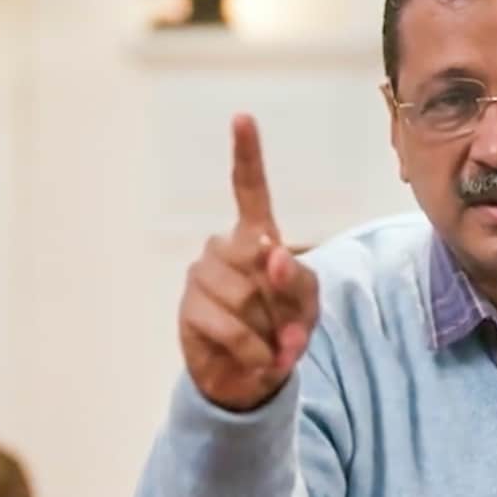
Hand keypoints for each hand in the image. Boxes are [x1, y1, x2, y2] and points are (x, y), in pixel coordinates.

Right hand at [178, 114, 318, 411]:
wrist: (252, 378)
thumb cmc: (284, 330)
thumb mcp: (307, 307)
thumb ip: (298, 283)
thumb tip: (273, 257)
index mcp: (257, 236)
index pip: (249, 189)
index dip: (247, 154)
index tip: (242, 117)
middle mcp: (224, 247)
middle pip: (261, 258)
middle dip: (284, 300)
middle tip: (288, 327)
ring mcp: (202, 275)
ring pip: (245, 296)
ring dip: (270, 331)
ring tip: (269, 345)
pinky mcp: (188, 308)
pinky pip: (230, 327)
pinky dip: (255, 351)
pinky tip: (257, 360)